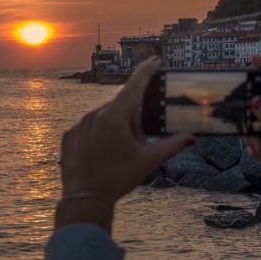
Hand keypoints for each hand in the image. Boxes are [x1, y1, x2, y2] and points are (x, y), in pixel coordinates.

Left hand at [56, 57, 193, 231]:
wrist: (84, 199)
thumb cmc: (118, 178)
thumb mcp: (148, 161)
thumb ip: (171, 145)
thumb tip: (191, 137)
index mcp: (115, 117)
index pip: (134, 86)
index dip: (146, 71)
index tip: (154, 59)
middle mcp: (94, 115)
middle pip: (120, 109)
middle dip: (132, 122)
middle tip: (137, 144)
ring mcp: (79, 126)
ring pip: (103, 120)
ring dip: (115, 130)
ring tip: (118, 156)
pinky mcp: (69, 137)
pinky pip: (88, 131)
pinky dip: (98, 138)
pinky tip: (102, 157)